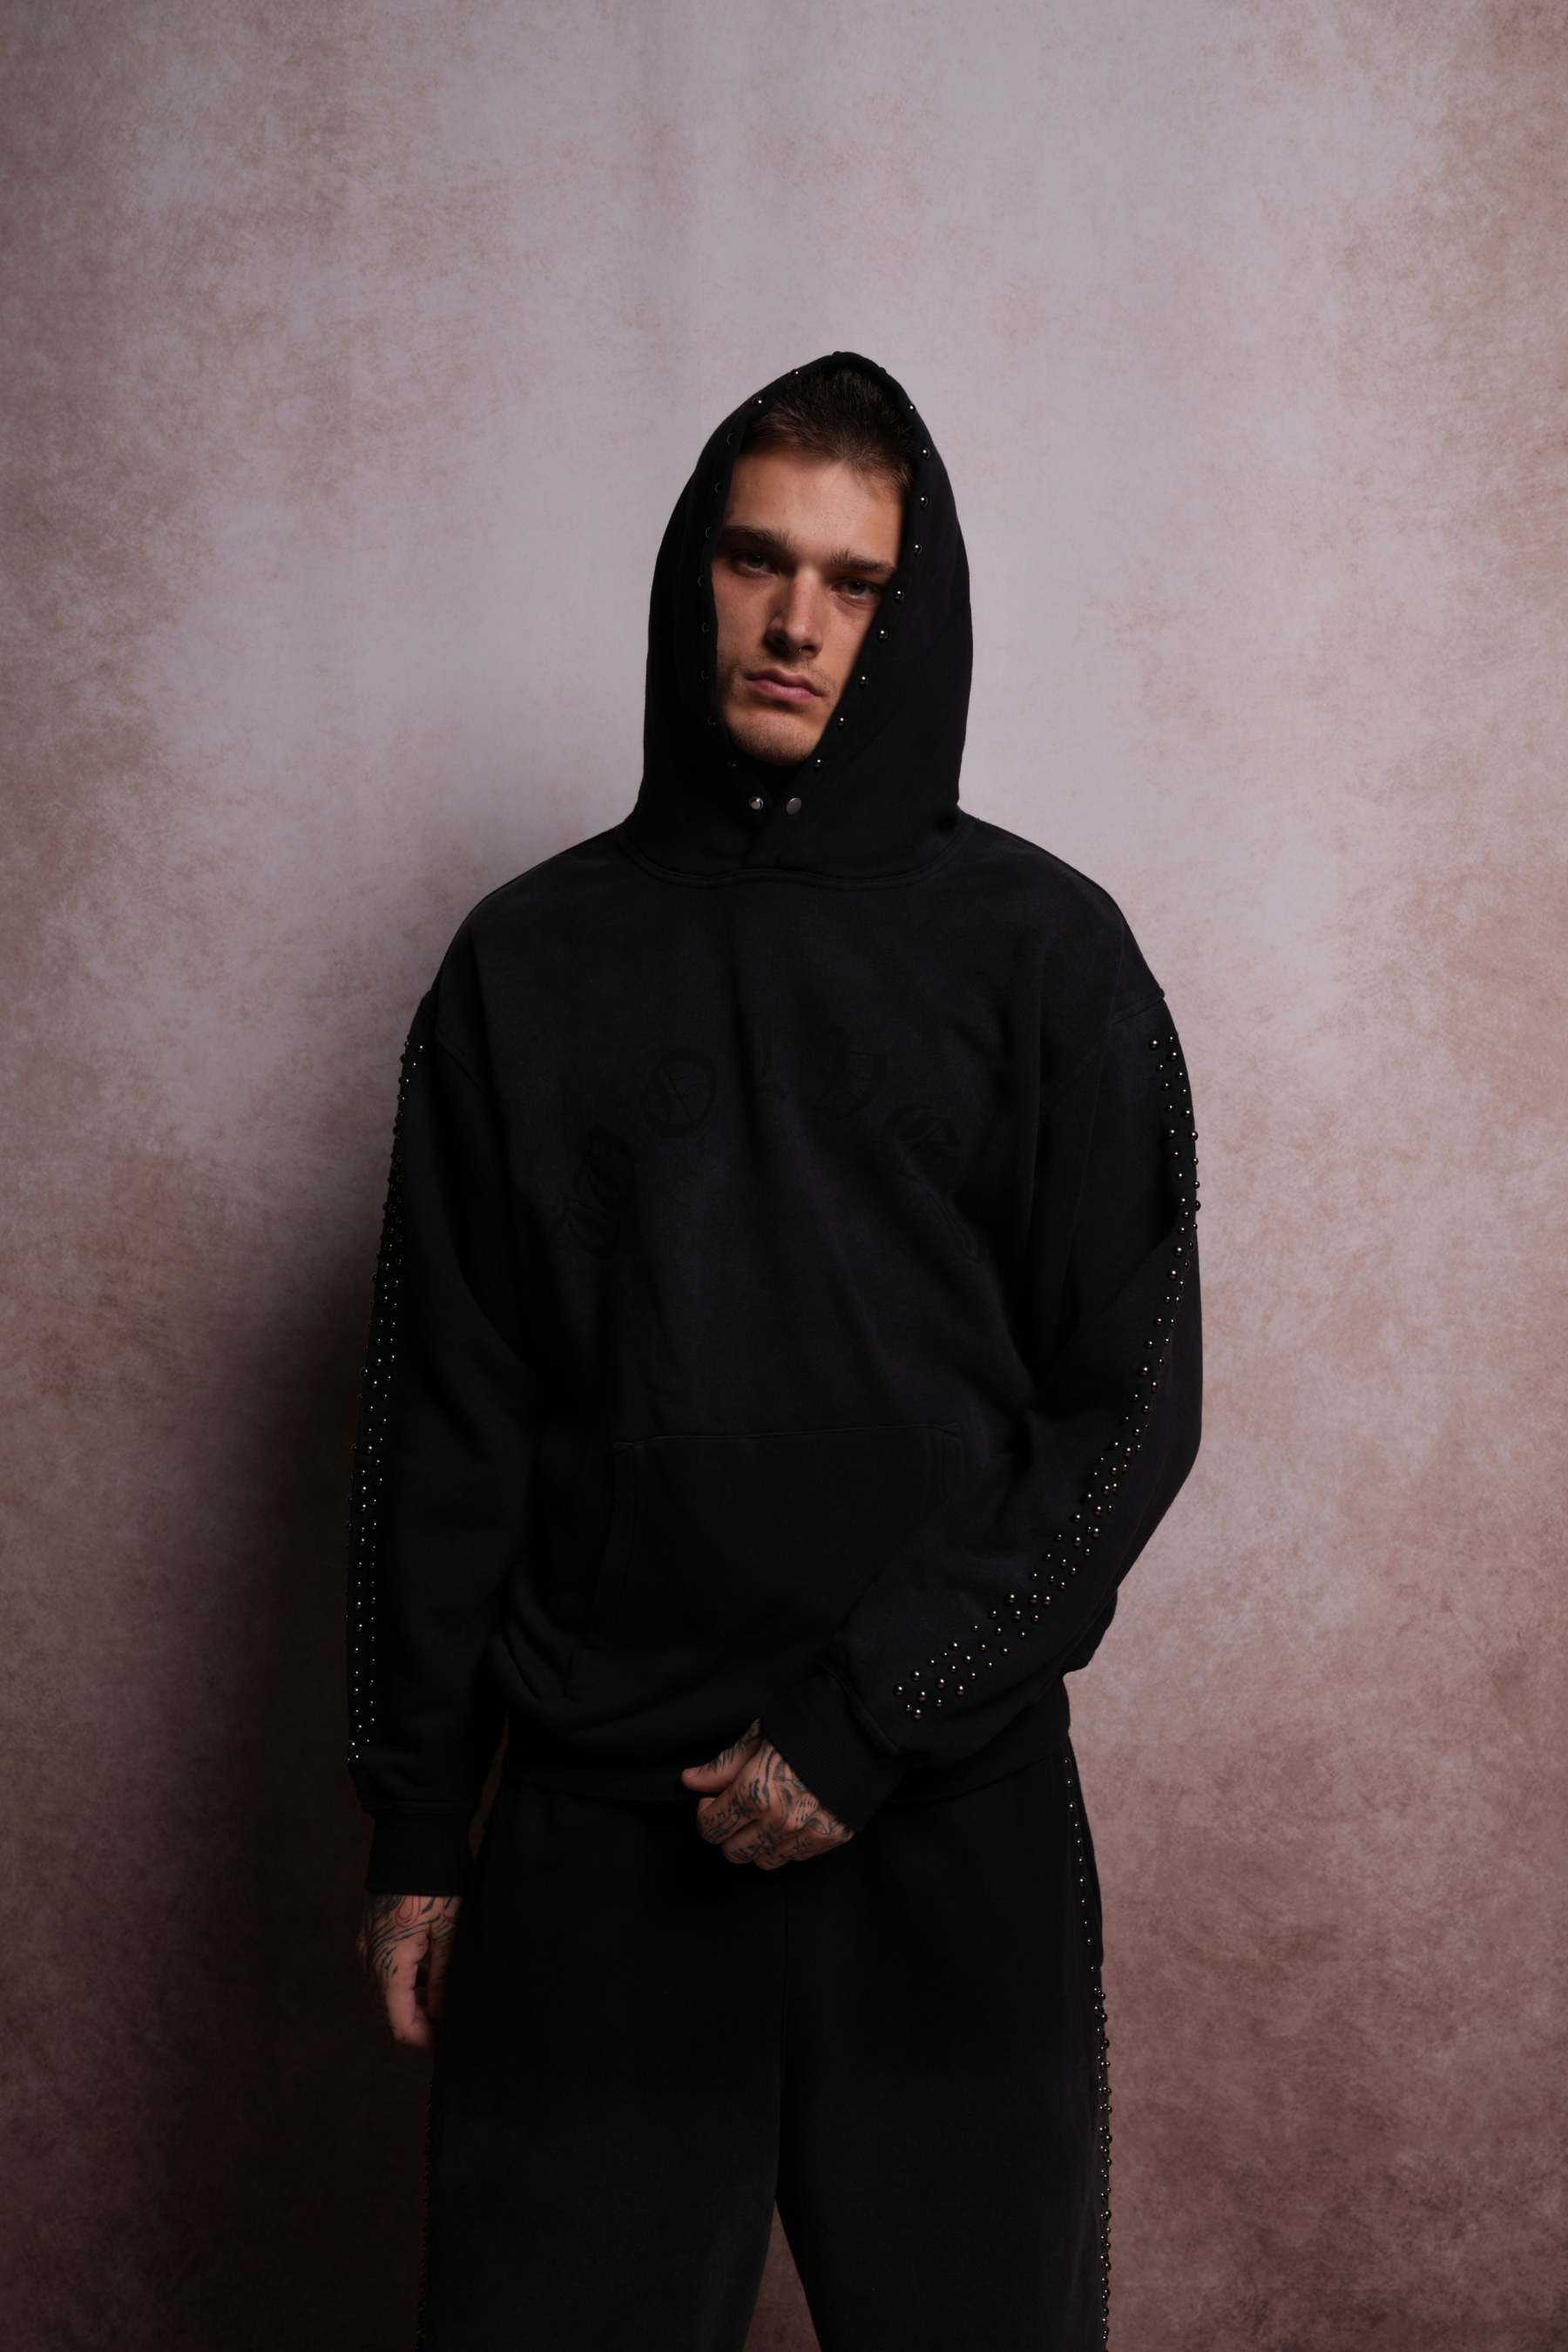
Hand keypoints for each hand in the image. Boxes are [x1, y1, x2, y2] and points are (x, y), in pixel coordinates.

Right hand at [356, 1891, 461, 2048]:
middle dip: (421, 2022)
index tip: (448, 2045)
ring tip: (447, 2000)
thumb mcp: (449, 1935)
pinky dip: (405, 1980)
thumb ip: (442, 1982)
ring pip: (388, 1991)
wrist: (414, 1841)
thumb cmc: (437, 1886)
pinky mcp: (371, 1933)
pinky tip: (431, 1974)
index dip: (423, 2041)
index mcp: (389, 1966)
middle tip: (453, 2025)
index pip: (400, 2025)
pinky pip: (385, 1969)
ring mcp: (367, 1945)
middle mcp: (370, 1960)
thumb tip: (441, 2017)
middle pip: (391, 2011)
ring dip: (414, 2001)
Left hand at [679, 1717, 854, 1866]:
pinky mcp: (830, 1838)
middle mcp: (778, 1821)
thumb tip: (691, 1781)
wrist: (864, 1727)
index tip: (712, 1798)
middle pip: (733, 1852)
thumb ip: (724, 1765)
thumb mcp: (760, 1736)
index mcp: (754, 1792)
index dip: (705, 1813)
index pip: (711, 1828)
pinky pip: (795, 1858)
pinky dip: (786, 1844)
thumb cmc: (809, 1724)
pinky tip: (791, 1817)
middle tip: (738, 1808)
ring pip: (763, 1862)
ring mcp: (806, 1834)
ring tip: (766, 1814)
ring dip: (757, 1842)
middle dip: (728, 1832)